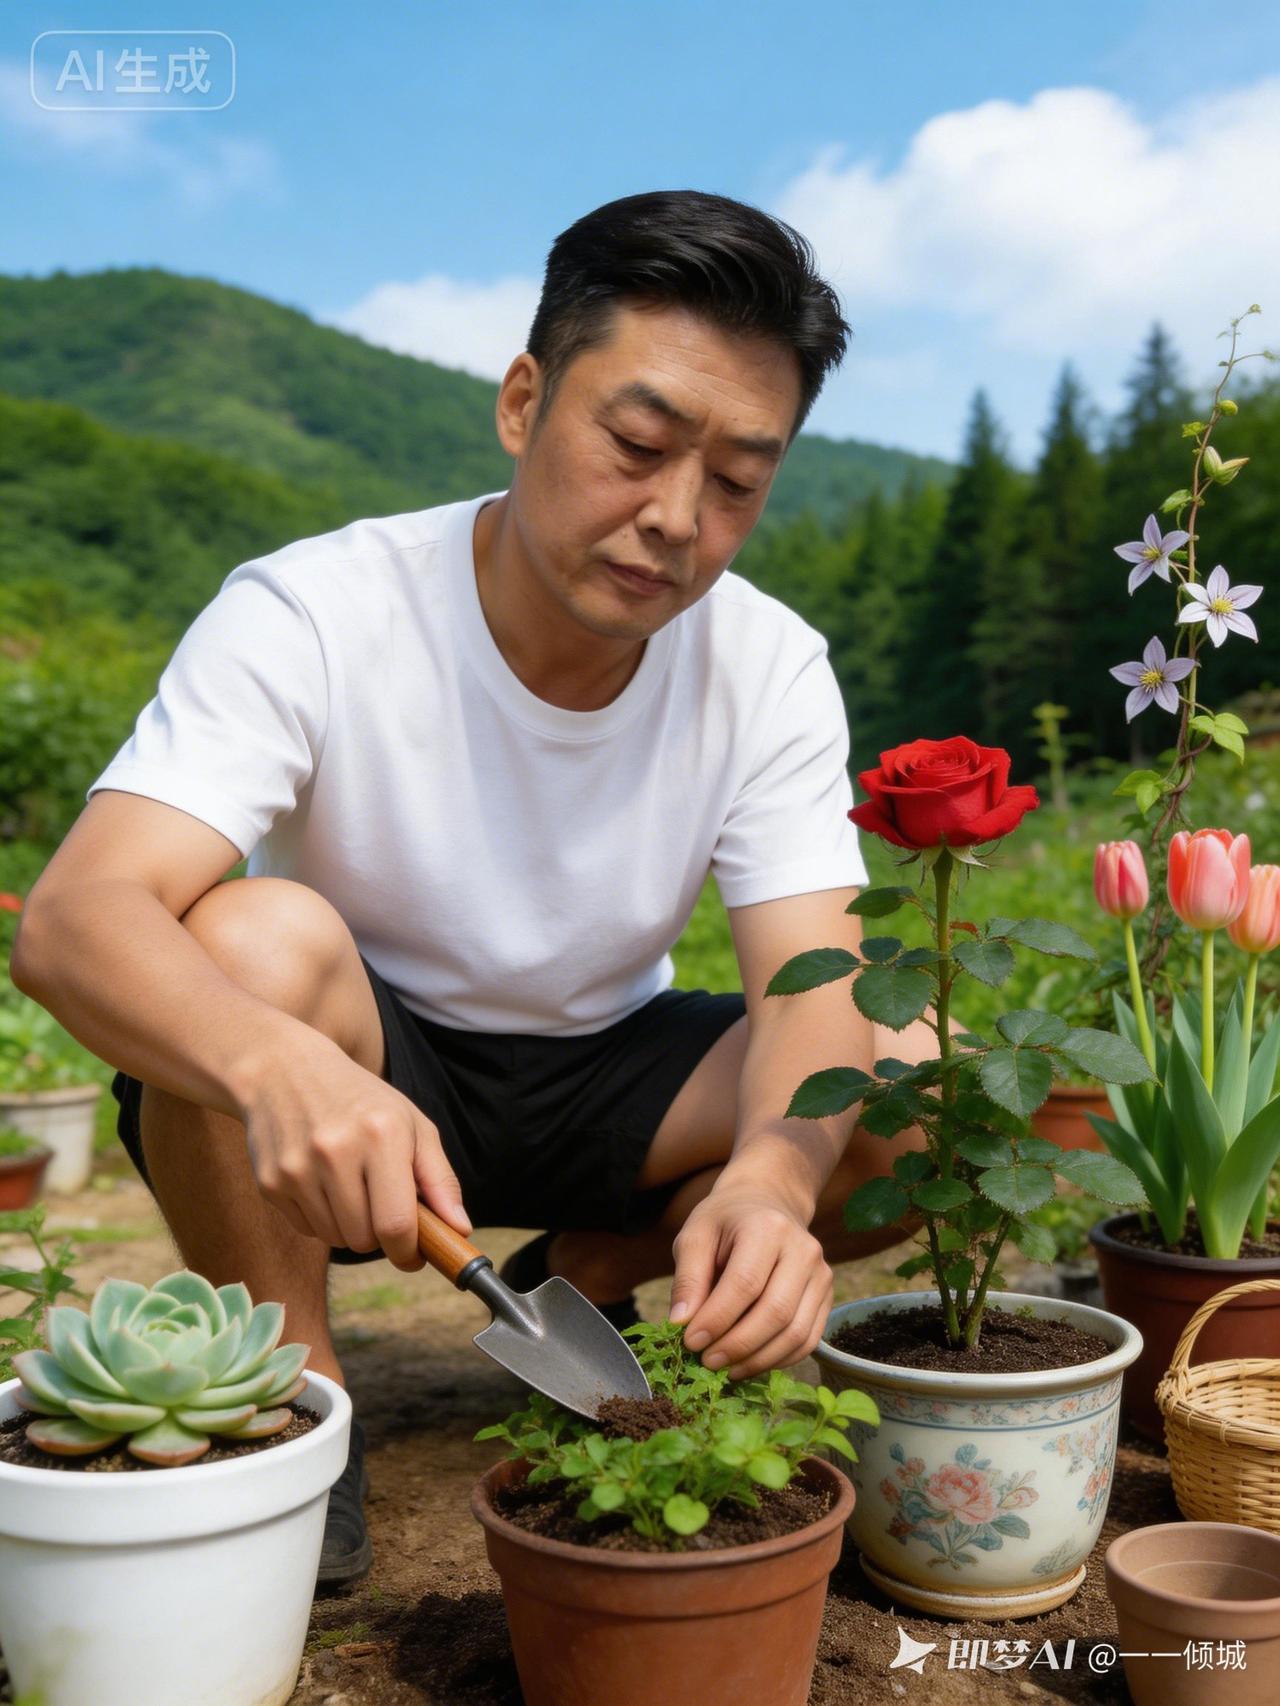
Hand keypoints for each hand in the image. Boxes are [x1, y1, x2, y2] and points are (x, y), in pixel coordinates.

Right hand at [239, 1032, 470, 1271]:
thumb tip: (460, 1228)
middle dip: (379, 1235)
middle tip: (380, 1205)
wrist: (283, 1070)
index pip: (396, 1224)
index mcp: (382, 1134)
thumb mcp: (411, 1124)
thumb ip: (440, 1179)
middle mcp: (336, 1151)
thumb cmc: (359, 1100)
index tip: (414, 1254)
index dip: (409, 1251)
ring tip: (349, 1185)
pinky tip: (320, 1181)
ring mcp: (298, 1168)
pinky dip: (320, 1218)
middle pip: (365, 1239)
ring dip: (349, 1227)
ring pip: (335, 1239)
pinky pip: (306, 1229)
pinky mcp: (271, 1182)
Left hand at [667, 1182, 832, 1379]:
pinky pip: (807, 1340)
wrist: (767, 1203)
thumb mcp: (696, 1236)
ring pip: (795, 1333)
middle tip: (706, 1362)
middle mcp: (803, 1249)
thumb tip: (680, 1324)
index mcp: (767, 1227)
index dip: (717, 1319)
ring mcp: (821, 1274)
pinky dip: (777, 1360)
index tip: (690, 1342)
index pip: (745, 1283)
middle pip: (775, 1312)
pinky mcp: (827, 1296)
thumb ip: (688, 1279)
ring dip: (758, 1360)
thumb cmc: (725, 1223)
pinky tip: (748, 1363)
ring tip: (725, 1368)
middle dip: (738, 1345)